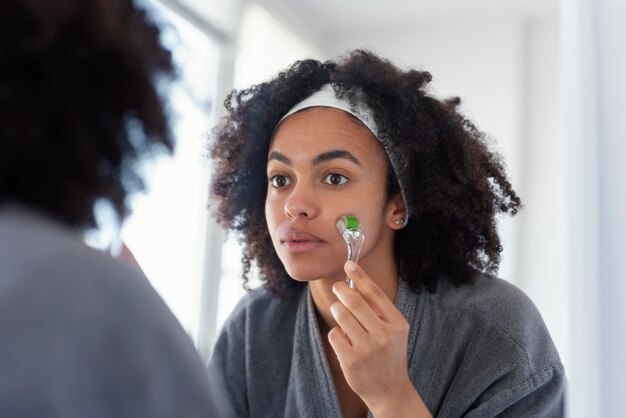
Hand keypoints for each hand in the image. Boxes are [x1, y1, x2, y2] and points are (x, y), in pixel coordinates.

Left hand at [328, 261, 430, 417]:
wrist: (390, 390)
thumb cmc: (389, 354)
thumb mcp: (394, 331)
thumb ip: (378, 309)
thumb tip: (355, 282)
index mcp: (397, 324)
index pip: (375, 293)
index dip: (360, 276)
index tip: (348, 264)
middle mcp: (384, 335)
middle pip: (355, 301)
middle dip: (342, 290)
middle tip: (337, 287)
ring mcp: (367, 348)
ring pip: (341, 316)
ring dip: (337, 310)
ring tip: (339, 312)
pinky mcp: (351, 360)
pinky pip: (335, 334)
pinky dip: (336, 333)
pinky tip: (344, 339)